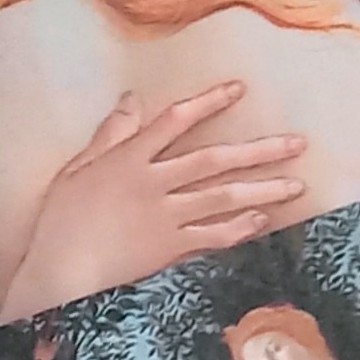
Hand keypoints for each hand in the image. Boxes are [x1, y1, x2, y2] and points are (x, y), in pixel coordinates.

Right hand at [1, 82, 307, 317]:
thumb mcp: (78, 169)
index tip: (240, 89)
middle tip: (297, 143)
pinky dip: (239, 228)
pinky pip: (213, 235)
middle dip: (259, 150)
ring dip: (263, 189)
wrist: (62, 271)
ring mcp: (165, 216)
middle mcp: (154, 182)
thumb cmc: (62, 220)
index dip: (209, 102)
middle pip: (214, 159)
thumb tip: (130, 99)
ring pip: (222, 197)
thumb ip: (110, 134)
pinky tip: (263, 220)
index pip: (175, 120)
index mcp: (128, 158)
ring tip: (297, 185)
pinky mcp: (170, 248)